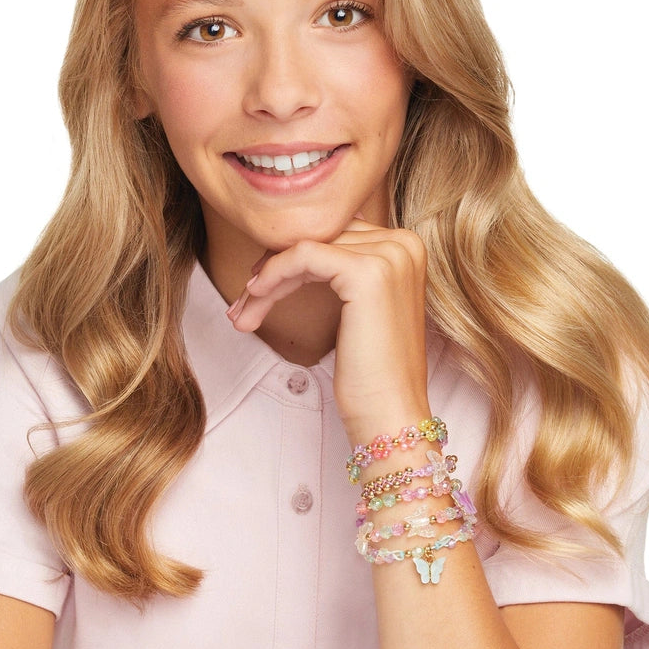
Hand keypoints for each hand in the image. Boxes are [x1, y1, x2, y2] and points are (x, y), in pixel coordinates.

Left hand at [226, 218, 429, 440]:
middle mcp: (404, 243)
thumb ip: (342, 269)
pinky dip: (273, 274)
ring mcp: (389, 256)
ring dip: (266, 277)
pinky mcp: (367, 273)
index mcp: (406, 246)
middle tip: (243, 301)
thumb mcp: (358, 307)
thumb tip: (298, 246)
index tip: (258, 288)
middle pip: (320, 236)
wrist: (390, 414)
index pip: (334, 233)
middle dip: (274, 267)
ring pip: (306, 246)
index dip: (290, 257)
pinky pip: (303, 256)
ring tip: (242, 311)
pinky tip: (254, 297)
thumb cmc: (372, 371)